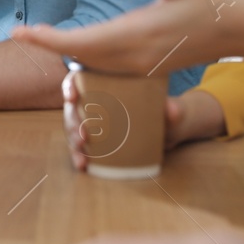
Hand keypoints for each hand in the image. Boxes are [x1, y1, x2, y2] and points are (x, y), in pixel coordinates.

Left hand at [19, 0, 243, 98]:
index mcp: (139, 33)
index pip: (81, 43)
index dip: (47, 40)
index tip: (20, 32)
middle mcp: (139, 57)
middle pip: (83, 58)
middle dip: (50, 47)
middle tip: (21, 33)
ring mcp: (147, 67)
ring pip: (97, 67)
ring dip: (69, 55)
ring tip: (41, 39)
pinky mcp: (154, 68)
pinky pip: (113, 70)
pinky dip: (90, 60)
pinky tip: (80, 48)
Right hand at [63, 78, 225, 171]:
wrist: (169, 132)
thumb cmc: (166, 113)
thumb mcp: (171, 110)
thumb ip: (173, 108)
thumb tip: (172, 110)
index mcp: (107, 84)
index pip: (80, 79)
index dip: (70, 86)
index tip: (72, 97)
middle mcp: (96, 101)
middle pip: (73, 107)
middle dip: (73, 122)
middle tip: (84, 137)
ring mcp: (94, 120)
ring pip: (73, 127)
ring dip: (73, 141)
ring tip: (81, 156)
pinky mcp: (96, 139)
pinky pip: (81, 145)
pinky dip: (78, 155)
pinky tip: (82, 164)